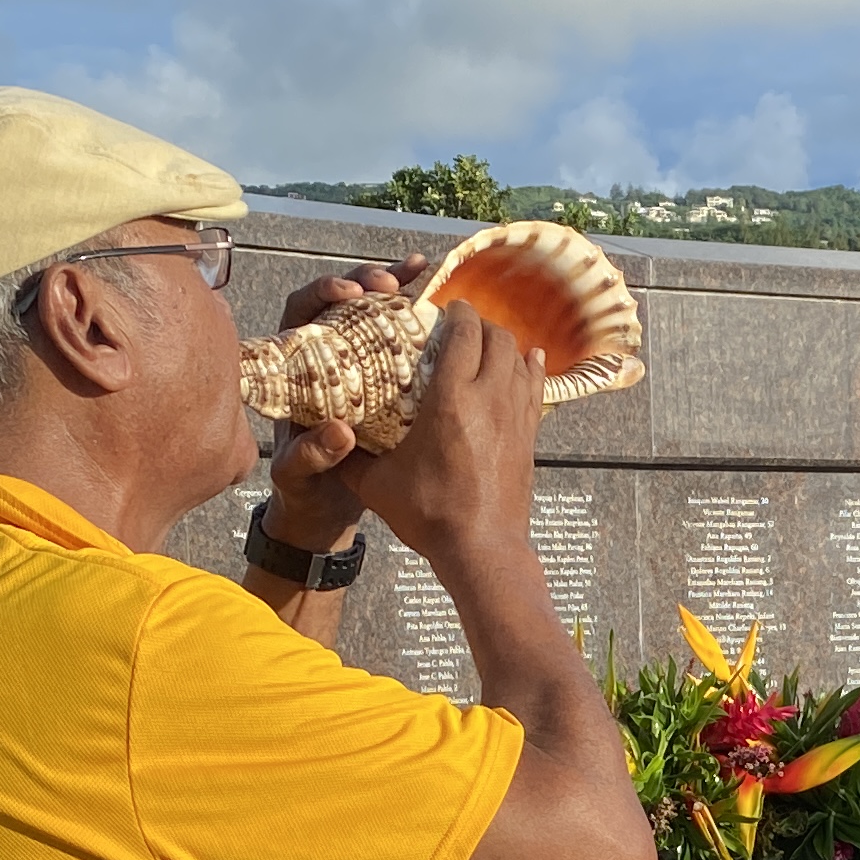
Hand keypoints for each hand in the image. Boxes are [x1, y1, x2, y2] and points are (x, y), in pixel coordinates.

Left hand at [257, 263, 423, 553]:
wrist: (325, 508)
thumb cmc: (304, 489)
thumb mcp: (299, 475)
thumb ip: (310, 455)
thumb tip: (340, 432)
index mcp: (293, 369)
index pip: (300, 312)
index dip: (323, 293)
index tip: (350, 295)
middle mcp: (322, 356)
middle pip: (340, 301)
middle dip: (364, 282)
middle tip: (390, 282)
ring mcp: (354, 361)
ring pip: (371, 310)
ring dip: (394, 285)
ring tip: (419, 269)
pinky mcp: (382, 373)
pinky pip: (397, 335)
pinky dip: (415, 311)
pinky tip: (435, 289)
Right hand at [306, 303, 541, 578]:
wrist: (481, 550)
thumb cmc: (428, 516)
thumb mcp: (376, 485)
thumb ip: (347, 456)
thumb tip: (323, 434)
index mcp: (451, 399)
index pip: (463, 332)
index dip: (455, 312)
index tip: (442, 308)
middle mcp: (489, 398)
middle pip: (496, 336)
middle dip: (479, 323)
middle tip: (459, 324)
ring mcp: (515, 416)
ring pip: (519, 357)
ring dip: (503, 342)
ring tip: (485, 341)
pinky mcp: (529, 435)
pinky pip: (535, 385)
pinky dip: (530, 366)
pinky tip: (528, 359)